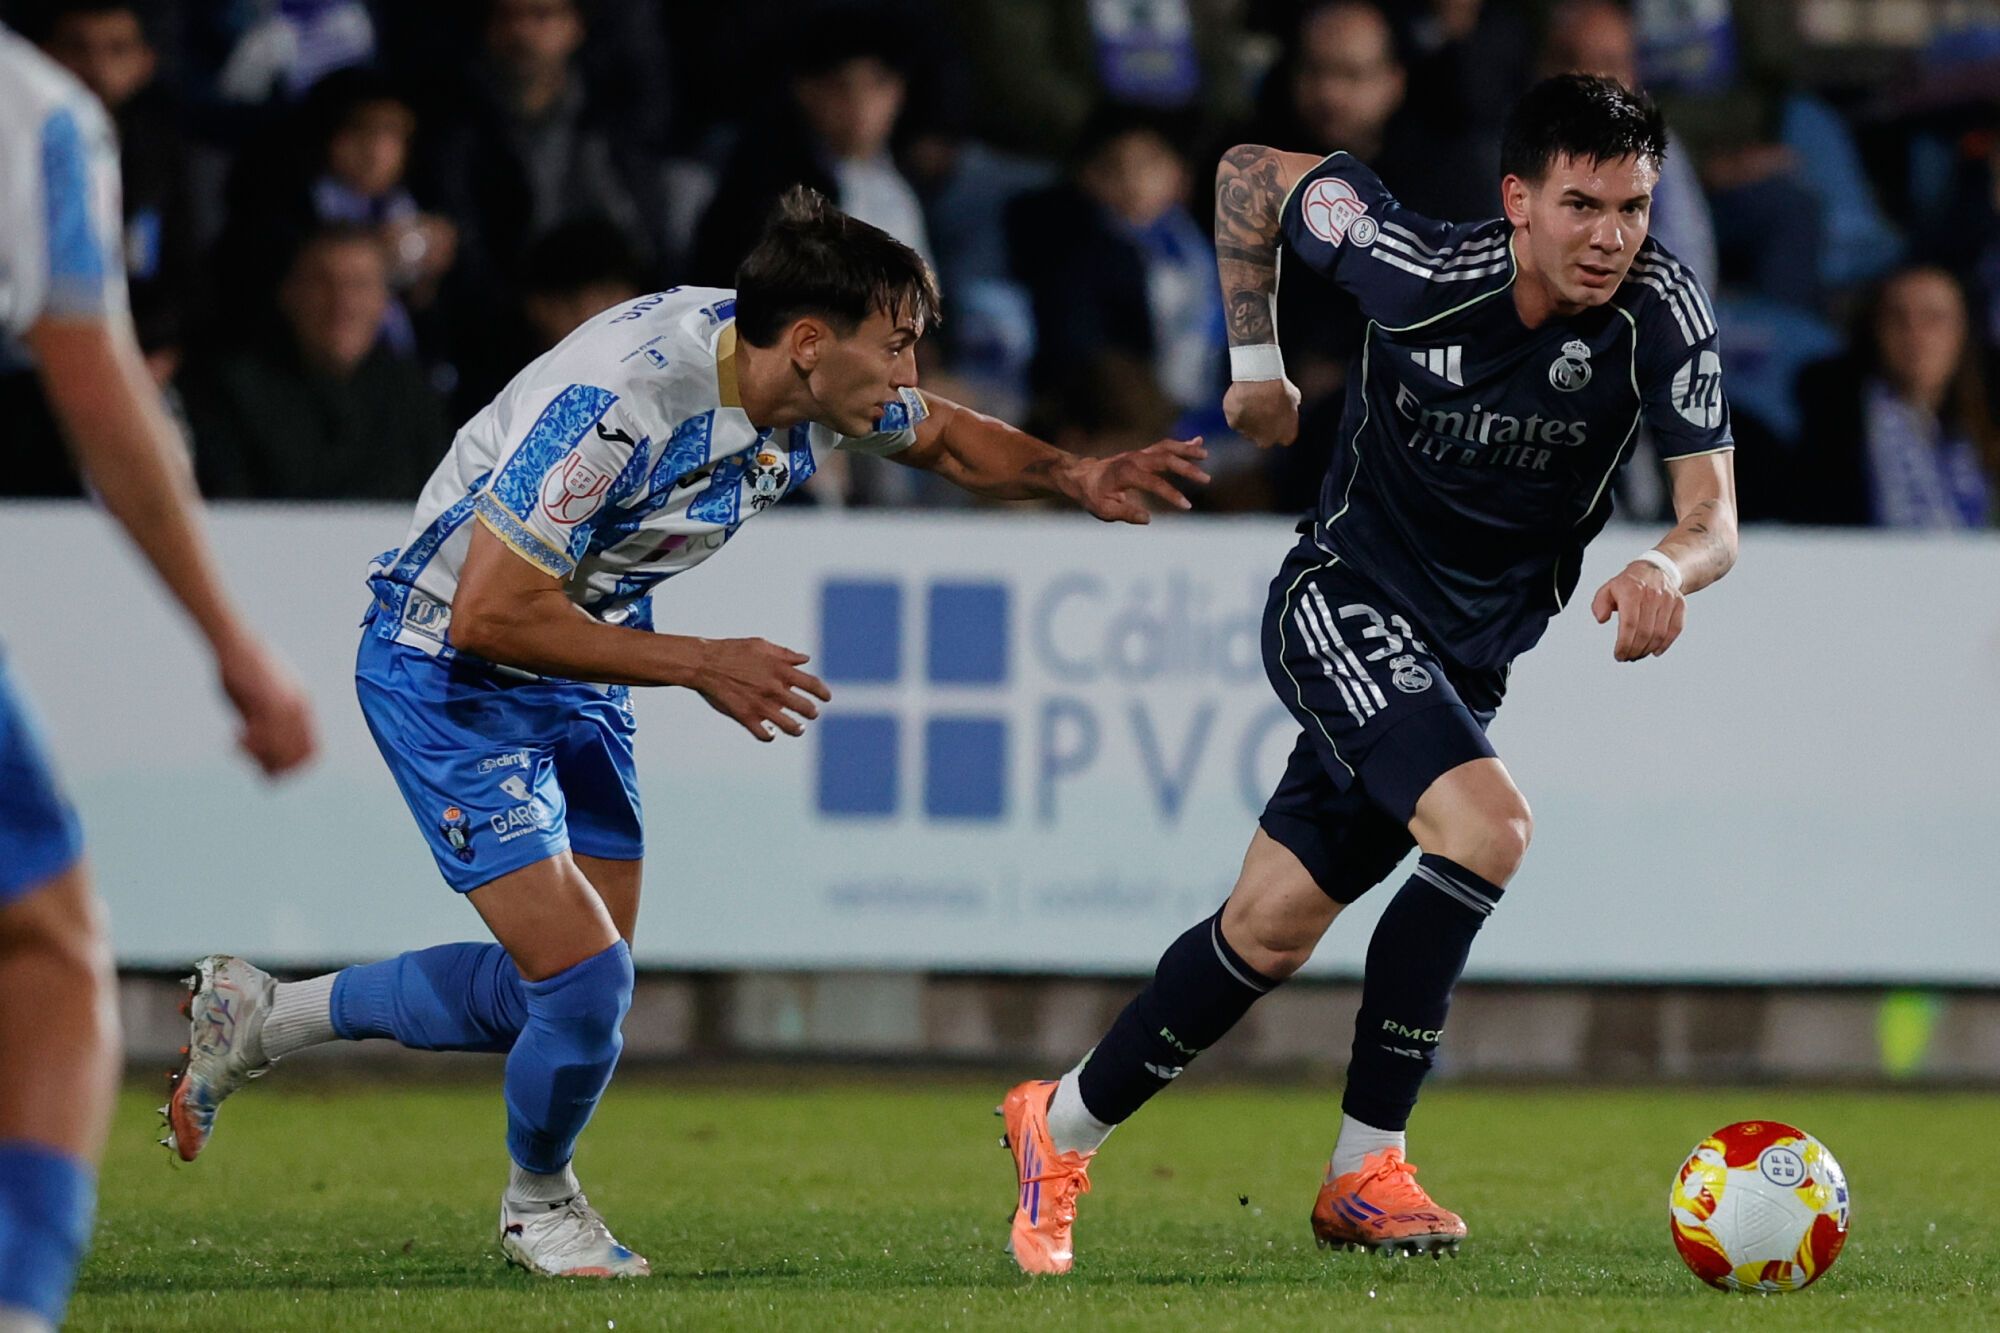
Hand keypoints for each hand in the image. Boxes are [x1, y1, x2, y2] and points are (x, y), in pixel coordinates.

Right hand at [214, 633, 317, 775]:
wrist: (236, 642)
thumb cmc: (243, 668)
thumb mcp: (261, 696)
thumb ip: (266, 719)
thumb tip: (262, 743)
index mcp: (303, 706)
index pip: (312, 751)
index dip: (291, 763)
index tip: (267, 762)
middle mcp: (300, 708)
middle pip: (300, 758)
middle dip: (275, 767)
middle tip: (250, 757)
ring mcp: (286, 706)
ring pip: (283, 753)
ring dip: (259, 757)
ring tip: (239, 745)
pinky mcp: (268, 702)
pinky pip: (266, 739)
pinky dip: (250, 747)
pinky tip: (234, 737)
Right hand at [693, 638, 830, 741]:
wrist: (704, 663)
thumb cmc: (732, 651)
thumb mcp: (761, 646)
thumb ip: (785, 654)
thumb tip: (805, 659)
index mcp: (780, 669)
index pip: (812, 684)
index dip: (823, 693)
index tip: (826, 698)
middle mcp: (774, 688)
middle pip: (806, 708)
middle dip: (812, 712)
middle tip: (811, 713)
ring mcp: (760, 704)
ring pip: (790, 726)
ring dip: (797, 729)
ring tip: (798, 728)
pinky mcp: (745, 716)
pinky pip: (764, 734)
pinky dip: (769, 735)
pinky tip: (770, 732)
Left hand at [1065, 437, 1209, 523]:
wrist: (1082, 476)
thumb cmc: (1093, 496)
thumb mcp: (1104, 510)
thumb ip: (1126, 514)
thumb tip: (1148, 518)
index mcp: (1126, 473)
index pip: (1155, 483)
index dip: (1172, 495)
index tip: (1187, 506)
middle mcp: (1134, 459)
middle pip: (1166, 460)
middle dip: (1187, 469)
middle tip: (1206, 480)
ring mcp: (1139, 454)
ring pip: (1167, 448)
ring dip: (1187, 450)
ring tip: (1205, 454)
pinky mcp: (1142, 453)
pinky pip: (1164, 446)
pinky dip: (1181, 444)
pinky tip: (1198, 442)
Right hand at [1224, 379, 1300, 447]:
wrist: (1259, 381)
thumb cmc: (1279, 387)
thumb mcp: (1294, 398)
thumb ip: (1290, 409)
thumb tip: (1287, 406)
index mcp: (1286, 436)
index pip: (1284, 437)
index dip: (1280, 425)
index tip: (1278, 415)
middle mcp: (1266, 441)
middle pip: (1263, 439)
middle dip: (1263, 428)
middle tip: (1262, 409)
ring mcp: (1248, 434)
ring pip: (1247, 430)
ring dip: (1249, 420)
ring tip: (1251, 400)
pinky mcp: (1233, 424)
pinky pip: (1235, 419)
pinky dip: (1237, 411)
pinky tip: (1241, 398)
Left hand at [1590, 561, 1686, 661]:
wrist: (1655, 570)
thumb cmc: (1628, 585)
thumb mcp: (1608, 589)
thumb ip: (1599, 604)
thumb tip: (1601, 619)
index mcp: (1632, 591)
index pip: (1629, 624)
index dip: (1624, 644)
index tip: (1618, 655)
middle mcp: (1652, 595)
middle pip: (1645, 632)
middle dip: (1634, 650)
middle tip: (1627, 657)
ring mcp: (1668, 600)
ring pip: (1660, 633)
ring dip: (1647, 649)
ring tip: (1637, 655)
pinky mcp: (1680, 605)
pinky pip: (1675, 629)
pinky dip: (1666, 644)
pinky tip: (1654, 651)